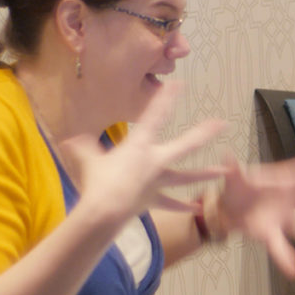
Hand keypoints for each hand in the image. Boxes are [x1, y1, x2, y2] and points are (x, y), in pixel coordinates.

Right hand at [63, 82, 225, 227]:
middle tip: (222, 124)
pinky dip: (182, 206)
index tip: (180, 85)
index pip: (155, 117)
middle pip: (186, 145)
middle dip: (205, 133)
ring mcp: (158, 181)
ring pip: (187, 176)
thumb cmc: (97, 180)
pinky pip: (171, 203)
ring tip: (224, 170)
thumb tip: (70, 140)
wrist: (105, 210)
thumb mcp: (88, 159)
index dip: (167, 99)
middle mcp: (155, 161)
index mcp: (140, 145)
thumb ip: (84, 148)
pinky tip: (197, 207)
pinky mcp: (155, 199)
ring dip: (206, 173)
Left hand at [218, 142, 294, 277]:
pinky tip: (293, 270)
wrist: (226, 207)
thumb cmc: (236, 187)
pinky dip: (285, 259)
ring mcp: (283, 217)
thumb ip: (233, 168)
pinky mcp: (271, 233)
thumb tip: (226, 155)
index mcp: (282, 182)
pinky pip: (280, 247)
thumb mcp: (234, 175)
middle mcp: (288, 200)